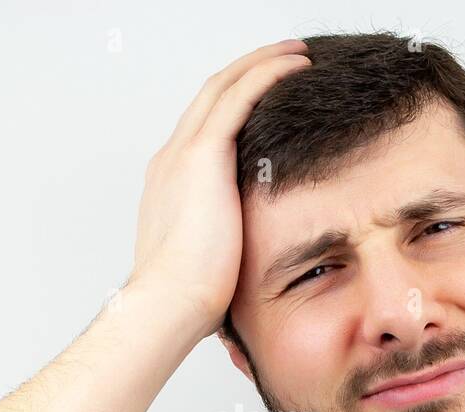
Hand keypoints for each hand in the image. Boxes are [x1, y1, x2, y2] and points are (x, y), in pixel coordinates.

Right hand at [128, 38, 311, 336]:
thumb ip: (227, 246)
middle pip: (210, 95)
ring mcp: (183, 154)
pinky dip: (266, 74)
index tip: (263, 98)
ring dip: (261, 62)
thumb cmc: (188, 300)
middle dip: (247, 71)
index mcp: (171, 185)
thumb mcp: (210, 263)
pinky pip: (239, 96)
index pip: (203, 128)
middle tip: (284, 58)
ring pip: (224, 85)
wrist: (169, 304)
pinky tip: (296, 66)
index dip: (233, 105)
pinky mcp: (202, 155)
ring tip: (296, 54)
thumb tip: (250, 264)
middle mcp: (171, 160)